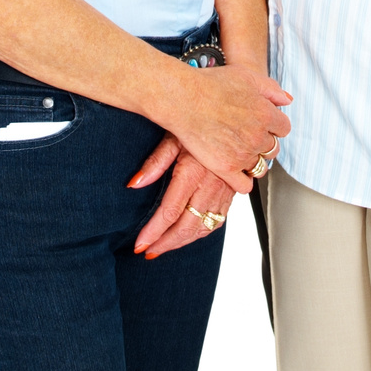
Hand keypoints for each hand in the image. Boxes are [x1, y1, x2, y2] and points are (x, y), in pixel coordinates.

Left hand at [128, 135, 235, 258]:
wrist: (237, 119)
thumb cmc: (202, 123)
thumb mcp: (174, 136)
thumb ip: (155, 163)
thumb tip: (133, 184)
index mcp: (193, 172)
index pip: (169, 212)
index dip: (153, 232)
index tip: (139, 244)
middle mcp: (211, 186)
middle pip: (186, 227)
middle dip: (165, 244)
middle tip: (148, 251)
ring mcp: (224, 192)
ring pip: (203, 228)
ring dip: (182, 242)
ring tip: (163, 246)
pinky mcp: (232, 194)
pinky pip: (217, 222)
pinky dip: (200, 233)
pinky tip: (188, 234)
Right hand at [162, 62, 289, 192]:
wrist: (184, 99)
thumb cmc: (211, 85)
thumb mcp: (247, 76)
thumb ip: (271, 89)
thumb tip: (286, 100)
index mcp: (266, 114)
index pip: (283, 128)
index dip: (272, 126)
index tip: (262, 125)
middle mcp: (258, 136)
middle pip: (273, 148)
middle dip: (264, 144)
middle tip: (248, 138)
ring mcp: (243, 154)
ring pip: (260, 166)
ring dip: (253, 161)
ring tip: (240, 153)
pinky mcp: (227, 168)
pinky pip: (244, 185)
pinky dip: (243, 181)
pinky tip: (235, 171)